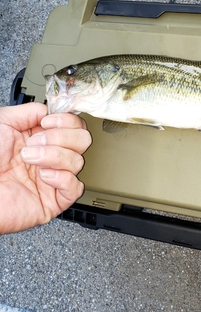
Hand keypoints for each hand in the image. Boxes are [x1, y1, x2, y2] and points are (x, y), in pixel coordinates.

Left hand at [0, 102, 91, 234]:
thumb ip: (31, 111)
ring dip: (54, 156)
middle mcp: (49, 157)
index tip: (47, 122)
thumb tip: (51, 111)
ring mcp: (52, 178)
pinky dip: (63, 179)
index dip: (66, 120)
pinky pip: (76, 188)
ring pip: (78, 162)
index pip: (74, 125)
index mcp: (40, 138)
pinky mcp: (53, 200)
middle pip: (82, 140)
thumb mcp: (3, 122)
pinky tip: (44, 176)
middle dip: (62, 137)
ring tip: (30, 159)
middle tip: (36, 142)